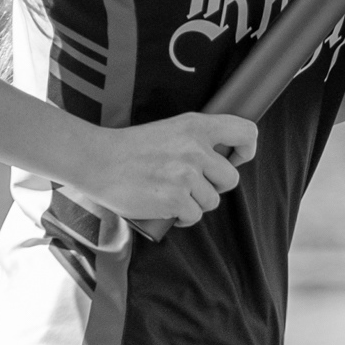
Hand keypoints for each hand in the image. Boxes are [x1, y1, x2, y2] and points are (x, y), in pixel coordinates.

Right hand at [81, 111, 256, 227]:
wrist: (98, 160)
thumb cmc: (131, 148)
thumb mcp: (170, 129)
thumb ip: (197, 140)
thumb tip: (222, 158)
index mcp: (197, 126)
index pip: (246, 133)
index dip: (246, 150)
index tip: (234, 159)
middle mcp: (196, 149)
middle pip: (230, 179)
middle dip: (213, 187)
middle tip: (190, 185)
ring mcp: (186, 175)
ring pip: (212, 201)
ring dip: (195, 204)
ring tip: (171, 194)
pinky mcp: (175, 199)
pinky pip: (194, 217)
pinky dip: (181, 218)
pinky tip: (165, 208)